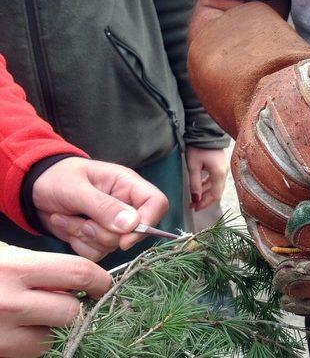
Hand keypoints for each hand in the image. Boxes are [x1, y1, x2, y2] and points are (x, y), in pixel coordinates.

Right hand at [0, 242, 110, 356]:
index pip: (80, 274)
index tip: (102, 286)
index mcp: (15, 268)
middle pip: (71, 311)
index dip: (100, 281)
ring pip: (50, 339)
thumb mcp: (3, 255)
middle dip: (74, 308)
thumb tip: (83, 281)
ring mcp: (0, 335)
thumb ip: (39, 267)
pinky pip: (29, 355)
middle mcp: (10, 303)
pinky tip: (13, 332)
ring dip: (49, 331)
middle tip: (65, 302)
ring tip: (30, 317)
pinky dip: (28, 346)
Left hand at [33, 157, 168, 260]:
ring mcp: (113, 224)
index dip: (148, 222)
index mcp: (128, 185)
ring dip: (85, 236)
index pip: (157, 203)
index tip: (125, 238)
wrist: (31, 189)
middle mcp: (125, 206)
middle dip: (102, 232)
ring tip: (67, 216)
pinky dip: (77, 243)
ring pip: (112, 245)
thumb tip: (133, 225)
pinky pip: (96, 253)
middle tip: (82, 219)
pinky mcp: (98, 238)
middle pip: (133, 233)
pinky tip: (66, 225)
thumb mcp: (76, 188)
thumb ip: (104, 206)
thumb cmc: (56, 178)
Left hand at [186, 147, 227, 210]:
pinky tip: (200, 186)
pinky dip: (208, 185)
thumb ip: (195, 184)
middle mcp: (224, 173)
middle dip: (205, 200)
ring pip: (216, 186)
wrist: (204, 132)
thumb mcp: (193, 166)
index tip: (195, 208)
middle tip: (193, 205)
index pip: (215, 195)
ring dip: (206, 192)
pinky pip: (215, 179)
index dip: (205, 203)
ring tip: (194, 197)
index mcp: (219, 174)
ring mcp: (223, 168)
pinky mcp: (220, 165)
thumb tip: (195, 199)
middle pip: (216, 192)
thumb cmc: (198, 148)